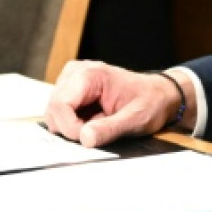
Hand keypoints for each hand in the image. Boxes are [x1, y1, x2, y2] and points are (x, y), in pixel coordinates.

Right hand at [44, 60, 187, 147]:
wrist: (159, 94)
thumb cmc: (150, 102)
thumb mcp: (135, 119)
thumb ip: (109, 129)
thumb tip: (85, 139)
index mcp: (91, 74)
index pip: (60, 105)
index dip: (69, 127)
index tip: (87, 138)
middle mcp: (77, 72)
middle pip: (53, 109)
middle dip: (70, 128)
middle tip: (97, 131)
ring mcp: (71, 79)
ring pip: (54, 113)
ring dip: (72, 126)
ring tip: (99, 122)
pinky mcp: (71, 89)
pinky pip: (60, 113)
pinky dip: (73, 123)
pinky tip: (93, 120)